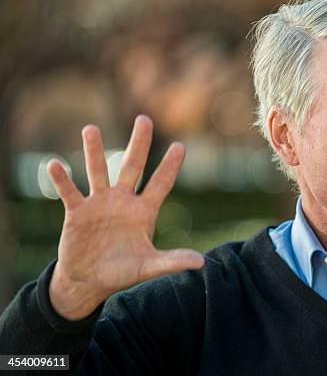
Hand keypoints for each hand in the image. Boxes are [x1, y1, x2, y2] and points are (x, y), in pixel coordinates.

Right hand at [47, 115, 203, 320]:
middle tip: (144, 119)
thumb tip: (201, 263)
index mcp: (144, 211)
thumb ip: (172, 262)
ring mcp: (99, 203)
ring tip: (90, 128)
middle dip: (139, 144)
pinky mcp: (77, 212)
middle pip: (132, 167)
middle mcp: (123, 201)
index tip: (180, 146)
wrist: (89, 279)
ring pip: (98, 172)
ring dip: (94, 151)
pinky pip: (70, 192)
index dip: (170, 166)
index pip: (160, 184)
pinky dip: (62, 180)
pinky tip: (54, 165)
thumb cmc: (122, 271)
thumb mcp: (148, 267)